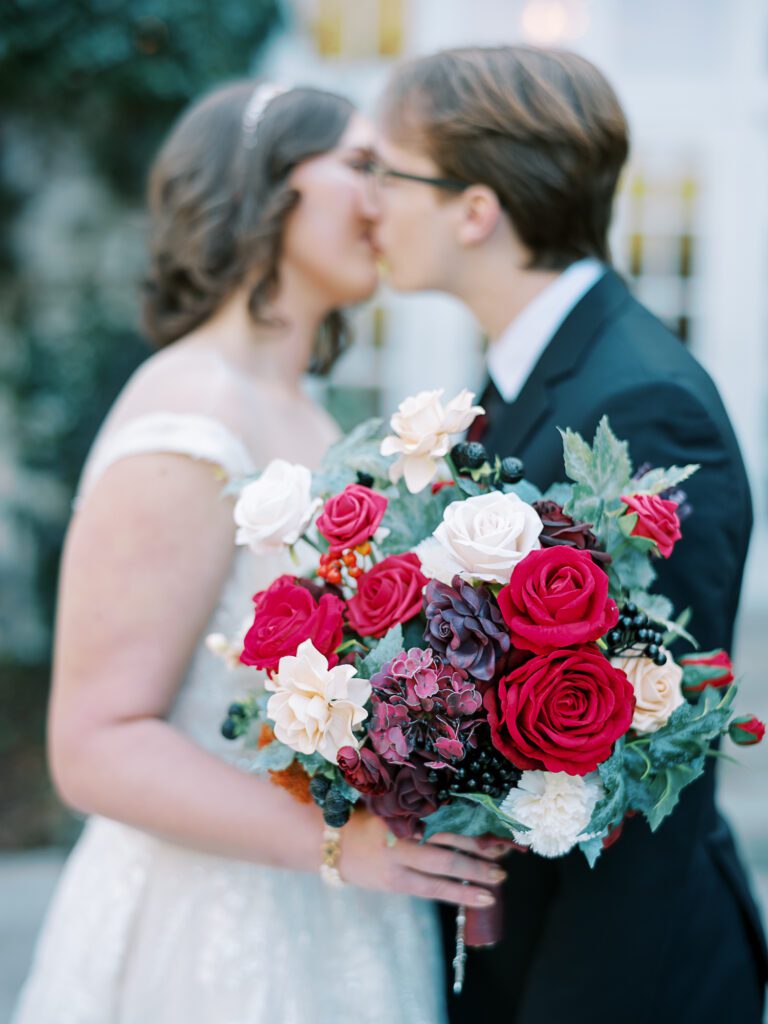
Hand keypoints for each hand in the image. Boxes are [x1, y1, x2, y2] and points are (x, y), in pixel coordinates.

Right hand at [337, 810, 512, 907]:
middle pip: (449, 840)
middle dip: (480, 847)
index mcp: (403, 810)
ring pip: (445, 867)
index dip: (472, 821)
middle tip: (506, 852)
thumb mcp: (390, 807)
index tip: (497, 824)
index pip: (445, 815)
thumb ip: (420, 809)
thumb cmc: (368, 821)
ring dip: (476, 872)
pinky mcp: (397, 883)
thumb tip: (465, 813)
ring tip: (500, 877)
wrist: (332, 845)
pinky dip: (461, 894)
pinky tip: (482, 898)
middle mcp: (402, 834)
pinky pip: (434, 890)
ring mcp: (399, 861)